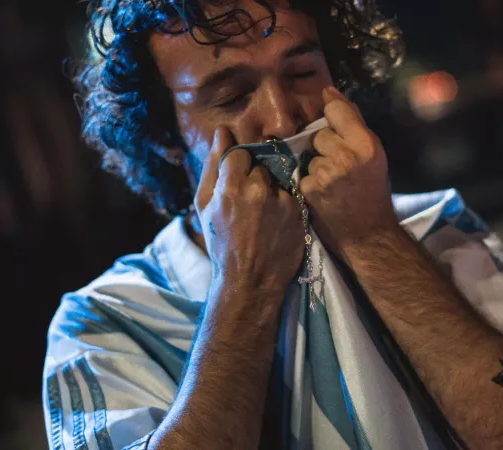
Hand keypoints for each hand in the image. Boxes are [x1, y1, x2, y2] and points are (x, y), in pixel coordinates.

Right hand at [195, 127, 304, 299]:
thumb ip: (212, 166)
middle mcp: (258, 189)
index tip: (237, 178)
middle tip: (251, 199)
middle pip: (261, 162)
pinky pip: (291, 193)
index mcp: (230, 186)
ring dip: (272, 187)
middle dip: (256, 174)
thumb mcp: (204, 205)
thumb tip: (221, 132)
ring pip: (277, 177)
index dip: (238, 164)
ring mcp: (281, 200)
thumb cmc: (221, 242)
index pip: (239, 151)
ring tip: (264, 212)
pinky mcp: (299, 210)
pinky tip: (277, 220)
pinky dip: (285, 202)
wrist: (250, 280)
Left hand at [300, 87, 398, 256]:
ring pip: (310, 154)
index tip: (331, 117)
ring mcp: (324, 173)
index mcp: (366, 144)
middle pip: (319, 133)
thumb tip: (330, 92)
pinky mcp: (308, 189)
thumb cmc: (373, 191)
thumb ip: (354, 123)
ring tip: (333, 182)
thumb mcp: (373, 155)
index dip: (331, 113)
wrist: (368, 234)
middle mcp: (345, 156)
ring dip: (317, 165)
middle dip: (326, 146)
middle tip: (340, 165)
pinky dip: (309, 182)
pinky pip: (302, 173)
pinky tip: (324, 194)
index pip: (336, 109)